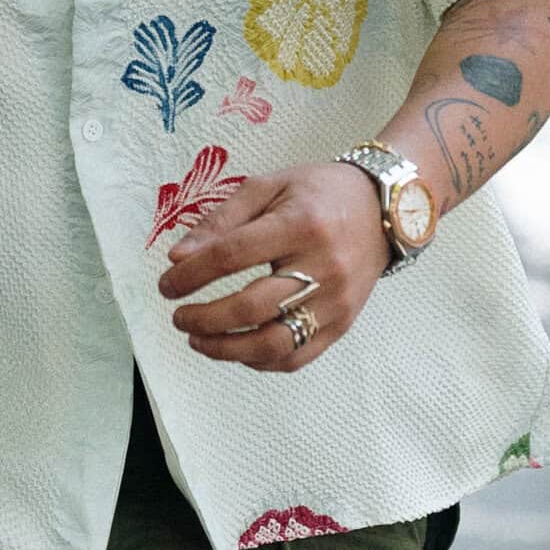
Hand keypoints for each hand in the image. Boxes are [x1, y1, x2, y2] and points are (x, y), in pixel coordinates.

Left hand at [156, 160, 388, 369]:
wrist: (383, 209)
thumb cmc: (319, 194)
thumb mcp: (268, 187)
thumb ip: (221, 221)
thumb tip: (177, 258)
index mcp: (299, 225)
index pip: (233, 257)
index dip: (192, 275)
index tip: (166, 285)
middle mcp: (322, 266)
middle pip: (252, 306)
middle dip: (204, 319)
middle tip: (179, 317)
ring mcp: (336, 301)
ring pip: (274, 343)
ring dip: (227, 349)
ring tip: (198, 341)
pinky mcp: (343, 324)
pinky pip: (297, 357)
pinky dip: (259, 361)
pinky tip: (236, 349)